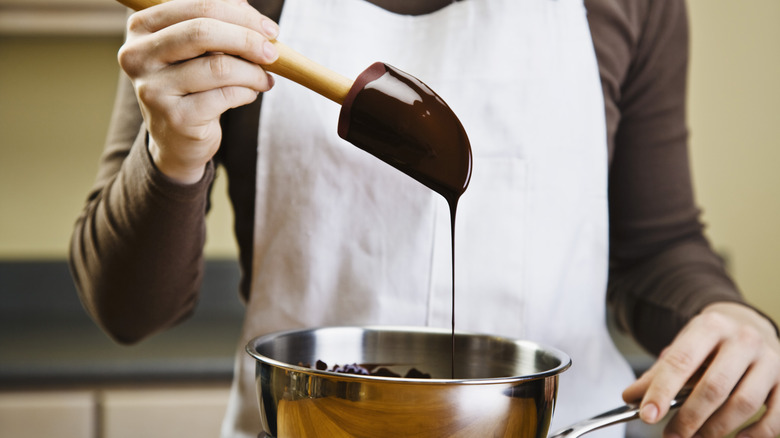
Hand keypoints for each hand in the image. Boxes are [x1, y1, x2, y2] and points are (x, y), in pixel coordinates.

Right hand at [118, 0, 279, 182]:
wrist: (176, 138)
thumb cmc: (191, 84)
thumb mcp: (196, 49)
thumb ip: (215, 24)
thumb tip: (244, 5)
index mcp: (141, 28)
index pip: (197, 7)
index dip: (240, 14)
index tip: (269, 29)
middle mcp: (138, 56)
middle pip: (203, 32)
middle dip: (248, 40)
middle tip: (273, 53)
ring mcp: (154, 89)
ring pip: (219, 67)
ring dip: (253, 72)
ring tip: (264, 79)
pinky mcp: (176, 118)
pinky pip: (226, 96)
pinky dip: (247, 93)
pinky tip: (250, 94)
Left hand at [623, 302, 779, 436]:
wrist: (748, 326)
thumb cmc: (710, 343)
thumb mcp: (683, 347)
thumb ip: (658, 373)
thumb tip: (631, 398)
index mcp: (711, 326)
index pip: (681, 362)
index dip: (661, 391)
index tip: (647, 415)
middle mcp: (744, 340)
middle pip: (714, 387)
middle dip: (689, 418)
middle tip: (671, 435)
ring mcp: (770, 361)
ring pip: (744, 404)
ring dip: (716, 429)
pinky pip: (774, 417)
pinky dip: (754, 435)